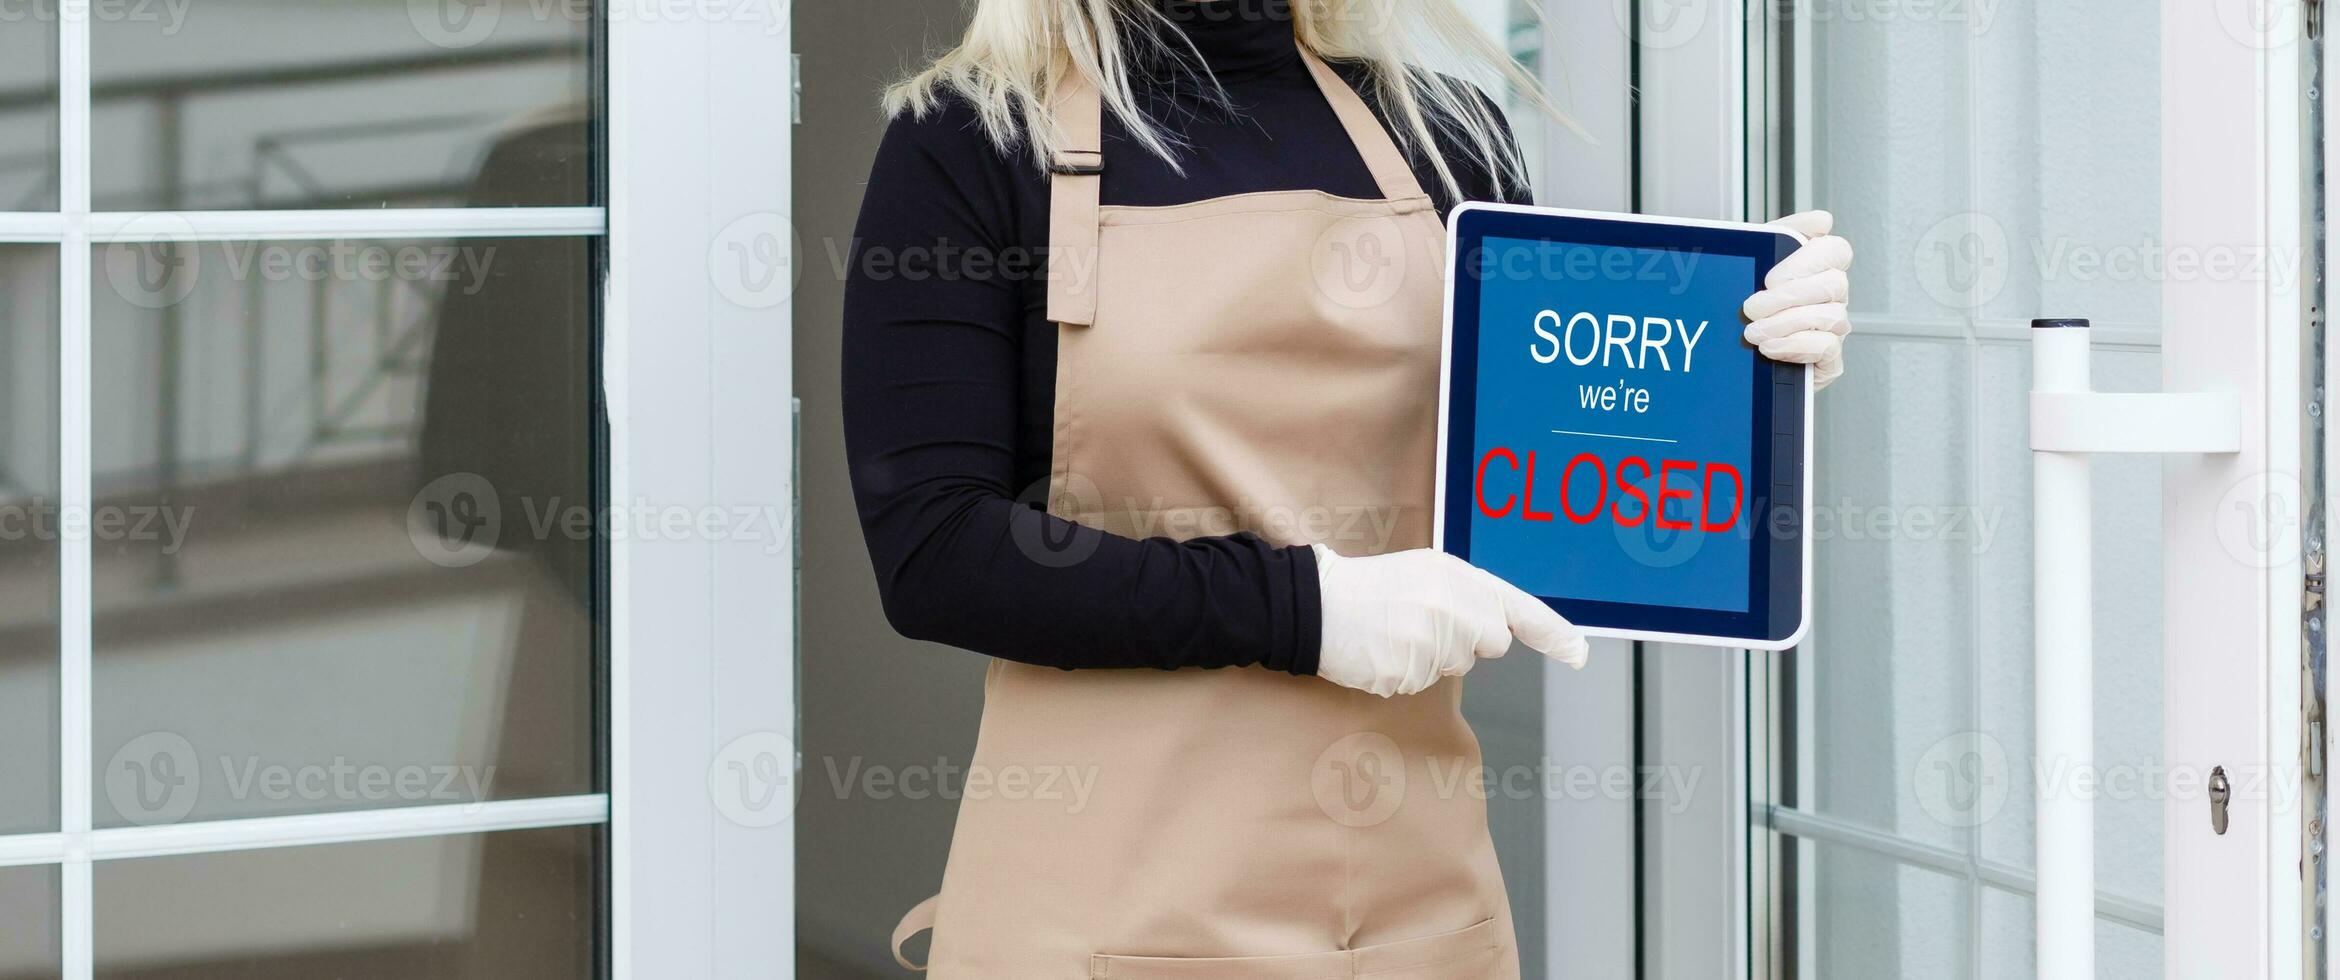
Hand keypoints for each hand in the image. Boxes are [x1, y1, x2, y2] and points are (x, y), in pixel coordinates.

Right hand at [1311, 545, 1588, 697]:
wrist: (1315, 603)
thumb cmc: (1373, 588)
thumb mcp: (1428, 573)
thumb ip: (1468, 595)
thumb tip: (1499, 627)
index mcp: (1459, 576)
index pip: (1519, 609)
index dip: (1554, 633)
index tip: (1579, 654)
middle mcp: (1453, 607)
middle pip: (1491, 643)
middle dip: (1468, 641)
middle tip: (1424, 622)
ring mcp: (1431, 642)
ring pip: (1455, 666)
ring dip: (1431, 657)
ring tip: (1396, 632)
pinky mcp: (1408, 672)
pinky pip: (1422, 683)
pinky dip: (1404, 672)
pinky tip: (1383, 649)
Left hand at [1744, 210, 1853, 389]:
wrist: (1731, 359)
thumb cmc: (1745, 309)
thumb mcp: (1752, 267)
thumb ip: (1779, 235)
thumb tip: (1821, 220)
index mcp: (1818, 270)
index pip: (1836, 250)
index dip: (1807, 259)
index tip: (1772, 277)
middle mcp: (1832, 297)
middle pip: (1834, 284)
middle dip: (1787, 296)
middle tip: (1752, 308)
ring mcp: (1834, 328)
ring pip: (1830, 316)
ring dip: (1784, 323)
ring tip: (1753, 332)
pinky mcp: (1829, 359)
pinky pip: (1826, 346)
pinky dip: (1793, 345)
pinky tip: (1769, 347)